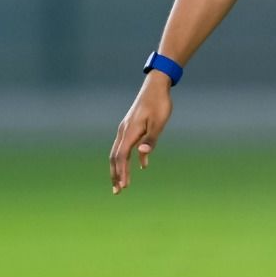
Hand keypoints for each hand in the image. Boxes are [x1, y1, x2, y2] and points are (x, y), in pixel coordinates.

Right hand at [110, 75, 172, 193]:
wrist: (156, 85)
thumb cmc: (159, 103)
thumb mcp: (159, 122)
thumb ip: (151, 139)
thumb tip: (142, 155)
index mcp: (130, 131)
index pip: (121, 156)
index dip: (121, 172)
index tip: (122, 186)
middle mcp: (124, 131)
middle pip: (115, 157)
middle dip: (115, 174)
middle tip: (117, 191)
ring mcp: (127, 128)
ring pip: (119, 152)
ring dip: (121, 168)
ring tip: (123, 183)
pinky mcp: (132, 126)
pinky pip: (128, 146)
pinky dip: (132, 158)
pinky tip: (142, 166)